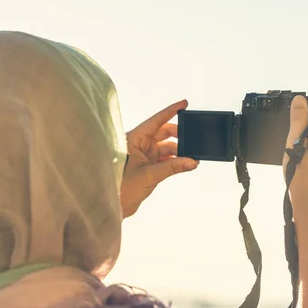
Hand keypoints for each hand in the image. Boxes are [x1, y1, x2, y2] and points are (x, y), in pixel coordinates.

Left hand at [120, 100, 198, 217]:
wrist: (113, 204)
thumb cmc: (122, 187)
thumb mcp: (150, 175)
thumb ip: (173, 167)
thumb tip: (192, 161)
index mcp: (134, 139)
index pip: (156, 120)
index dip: (171, 111)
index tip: (184, 104)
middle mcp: (139, 144)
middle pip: (163, 132)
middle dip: (179, 135)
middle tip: (193, 137)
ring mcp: (144, 155)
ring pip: (166, 147)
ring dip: (179, 151)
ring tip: (192, 156)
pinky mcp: (147, 165)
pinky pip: (165, 158)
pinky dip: (175, 160)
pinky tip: (185, 163)